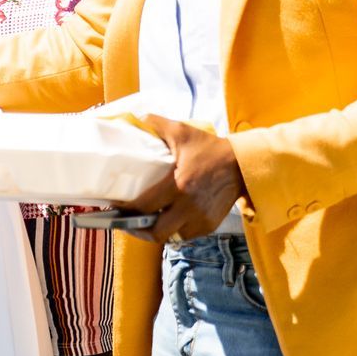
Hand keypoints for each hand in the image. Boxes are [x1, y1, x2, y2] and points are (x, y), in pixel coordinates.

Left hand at [120, 115, 248, 244]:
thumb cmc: (208, 148)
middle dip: (137, 229)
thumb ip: (155, 123)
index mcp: (179, 185)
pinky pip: (185, 235)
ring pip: (170, 237)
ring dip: (155, 231)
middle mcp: (189, 207)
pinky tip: (164, 220)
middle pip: (156, 232)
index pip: (145, 207)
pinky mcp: (209, 225)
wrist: (241, 165)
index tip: (115, 207)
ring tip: (143, 222)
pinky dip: (173, 231)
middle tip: (126, 220)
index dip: (126, 210)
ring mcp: (200, 219)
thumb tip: (133, 118)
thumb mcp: (181, 131)